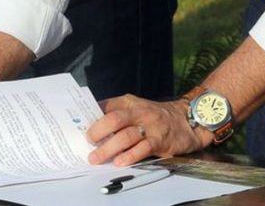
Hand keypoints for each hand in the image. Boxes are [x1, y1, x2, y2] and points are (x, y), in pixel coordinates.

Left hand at [85, 96, 210, 165]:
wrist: (186, 119)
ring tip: (96, 158)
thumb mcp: (136, 108)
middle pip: (113, 119)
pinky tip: (119, 162)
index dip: (91, 116)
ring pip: (126, 136)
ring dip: (108, 148)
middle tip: (88, 142)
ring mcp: (150, 126)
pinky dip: (129, 156)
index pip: (106, 106)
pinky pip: (142, 149)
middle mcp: (138, 112)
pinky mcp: (160, 141)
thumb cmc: (155, 116)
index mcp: (129, 103)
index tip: (78, 127)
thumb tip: (91, 124)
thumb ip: (116, 113)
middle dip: (97, 131)